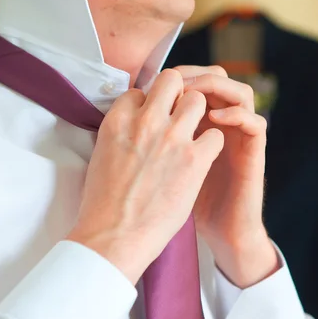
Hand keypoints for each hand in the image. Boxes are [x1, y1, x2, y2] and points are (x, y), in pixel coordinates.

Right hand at [68, 69, 223, 283]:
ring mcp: (172, 139)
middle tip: (178, 116)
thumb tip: (132, 127)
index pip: (141, 90)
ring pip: (197, 100)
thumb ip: (120, 134)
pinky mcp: (195, 160)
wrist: (113, 237)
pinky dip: (212, 145)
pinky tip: (203, 159)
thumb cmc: (102, 205)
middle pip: (172, 81)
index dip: (149, 104)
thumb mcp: (101, 156)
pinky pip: (216, 134)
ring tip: (193, 136)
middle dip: (178, 94)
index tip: (152, 120)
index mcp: (118, 121)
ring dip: (198, 115)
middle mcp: (146, 122)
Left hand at [174, 66, 278, 288]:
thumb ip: (152, 140)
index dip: (175, 78)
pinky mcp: (253, 154)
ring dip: (218, 88)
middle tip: (175, 85)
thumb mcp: (160, 166)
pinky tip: (216, 119)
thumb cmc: (180, 205)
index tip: (152, 84)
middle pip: (216, 79)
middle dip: (195, 75)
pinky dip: (236, 114)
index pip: (193, 85)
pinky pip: (255, 123)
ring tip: (195, 96)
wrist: (215, 234)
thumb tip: (124, 118)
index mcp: (198, 125)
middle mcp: (222, 126)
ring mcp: (239, 138)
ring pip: (240, 92)